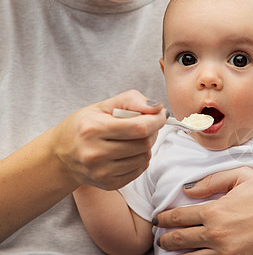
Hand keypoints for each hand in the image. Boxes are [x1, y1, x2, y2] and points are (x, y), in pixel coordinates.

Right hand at [50, 90, 166, 189]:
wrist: (60, 156)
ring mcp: (101, 172)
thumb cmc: (83, 126)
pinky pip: (139, 170)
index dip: (156, 120)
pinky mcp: (108, 184)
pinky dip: (140, 159)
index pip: (139, 127)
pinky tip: (128, 152)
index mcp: (93, 129)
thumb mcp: (102, 106)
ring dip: (146, 146)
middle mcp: (95, 153)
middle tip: (146, 125)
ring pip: (144, 158)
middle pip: (144, 143)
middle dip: (152, 132)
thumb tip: (158, 108)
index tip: (161, 114)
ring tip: (133, 139)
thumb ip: (131, 100)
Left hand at [153, 167, 252, 253]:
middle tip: (162, 239)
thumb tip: (189, 189)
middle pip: (179, 241)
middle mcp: (216, 235)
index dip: (165, 217)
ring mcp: (226, 254)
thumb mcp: (244, 176)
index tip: (160, 219)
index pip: (179, 216)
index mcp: (215, 211)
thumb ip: (213, 180)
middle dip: (166, 240)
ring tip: (174, 253)